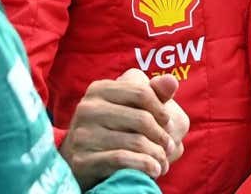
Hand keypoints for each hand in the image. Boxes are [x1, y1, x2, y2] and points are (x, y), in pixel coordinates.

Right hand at [60, 69, 188, 188]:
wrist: (79, 159)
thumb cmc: (112, 129)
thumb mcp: (129, 107)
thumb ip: (153, 94)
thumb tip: (171, 81)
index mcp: (99, 89)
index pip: (141, 92)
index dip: (161, 109)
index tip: (167, 122)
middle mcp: (87, 108)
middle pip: (142, 118)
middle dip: (162, 136)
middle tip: (169, 147)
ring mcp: (83, 134)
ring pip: (135, 141)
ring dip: (157, 155)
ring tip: (163, 162)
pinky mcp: (82, 159)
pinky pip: (122, 160)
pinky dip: (144, 165)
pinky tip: (153, 169)